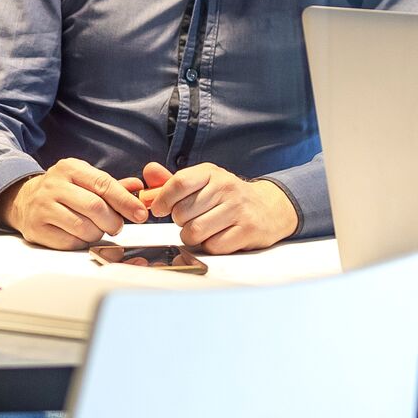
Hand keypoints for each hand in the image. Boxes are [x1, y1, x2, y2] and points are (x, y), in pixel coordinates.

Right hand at [0, 158, 150, 247]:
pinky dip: (81, 242)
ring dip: (97, 233)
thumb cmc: (62, 191)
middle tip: (116, 226)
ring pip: (84, 227)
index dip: (126, 201)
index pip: (103, 184)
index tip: (141, 214)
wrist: (23, 200)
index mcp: (69, 168)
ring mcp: (42, 207)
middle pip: (95, 207)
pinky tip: (79, 235)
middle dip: (113, 221)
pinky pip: (70, 242)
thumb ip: (111, 185)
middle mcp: (53, 185)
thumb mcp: (84, 180)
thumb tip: (138, 187)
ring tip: (95, 229)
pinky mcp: (36, 228)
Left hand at [138, 162, 298, 253]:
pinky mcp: (248, 230)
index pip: (178, 183)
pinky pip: (213, 246)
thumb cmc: (227, 196)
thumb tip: (148, 171)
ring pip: (195, 232)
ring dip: (192, 236)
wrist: (269, 208)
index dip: (162, 200)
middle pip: (182, 212)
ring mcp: (239, 209)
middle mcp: (226, 188)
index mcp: (211, 173)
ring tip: (202, 229)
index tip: (159, 209)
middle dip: (180, 221)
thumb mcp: (202, 183)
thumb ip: (172, 181)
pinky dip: (210, 246)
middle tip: (192, 219)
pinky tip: (218, 237)